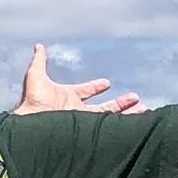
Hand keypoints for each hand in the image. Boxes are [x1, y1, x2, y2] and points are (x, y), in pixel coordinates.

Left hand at [14, 40, 142, 117]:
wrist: (33, 125)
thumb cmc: (33, 101)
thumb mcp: (36, 76)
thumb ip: (40, 61)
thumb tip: (39, 46)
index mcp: (69, 97)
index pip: (86, 91)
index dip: (95, 87)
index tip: (107, 83)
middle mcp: (78, 111)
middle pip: (105, 107)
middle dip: (121, 104)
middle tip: (136, 99)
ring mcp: (84, 122)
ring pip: (111, 118)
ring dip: (127, 113)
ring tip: (144, 110)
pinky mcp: (88, 131)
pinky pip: (108, 127)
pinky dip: (122, 124)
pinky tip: (137, 120)